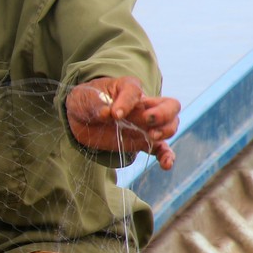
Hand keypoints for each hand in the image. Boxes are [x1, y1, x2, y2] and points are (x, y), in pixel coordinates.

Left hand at [65, 76, 180, 169]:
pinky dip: (165, 156)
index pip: (135, 91)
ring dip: (166, 131)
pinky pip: (160, 149)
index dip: (127, 102)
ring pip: (170, 125)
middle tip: (147, 120)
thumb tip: (107, 114)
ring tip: (151, 137)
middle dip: (163, 113)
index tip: (115, 114)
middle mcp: (143, 105)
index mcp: (128, 88)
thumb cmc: (87, 102)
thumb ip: (97, 105)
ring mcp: (145, 125)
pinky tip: (166, 164)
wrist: (81, 119)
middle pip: (170, 105)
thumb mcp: (87, 99)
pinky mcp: (141, 141)